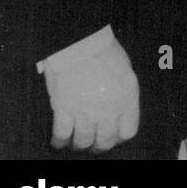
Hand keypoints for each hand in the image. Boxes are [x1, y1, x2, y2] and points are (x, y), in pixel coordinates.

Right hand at [40, 33, 139, 151]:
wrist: (80, 42)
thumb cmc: (103, 51)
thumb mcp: (125, 72)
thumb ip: (123, 94)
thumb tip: (119, 112)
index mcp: (127, 97)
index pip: (128, 131)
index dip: (119, 138)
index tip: (112, 137)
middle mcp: (109, 107)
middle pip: (105, 141)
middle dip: (99, 146)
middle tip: (93, 145)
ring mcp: (86, 110)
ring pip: (83, 141)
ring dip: (79, 145)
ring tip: (75, 143)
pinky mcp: (65, 108)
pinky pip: (62, 134)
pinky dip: (59, 141)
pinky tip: (58, 142)